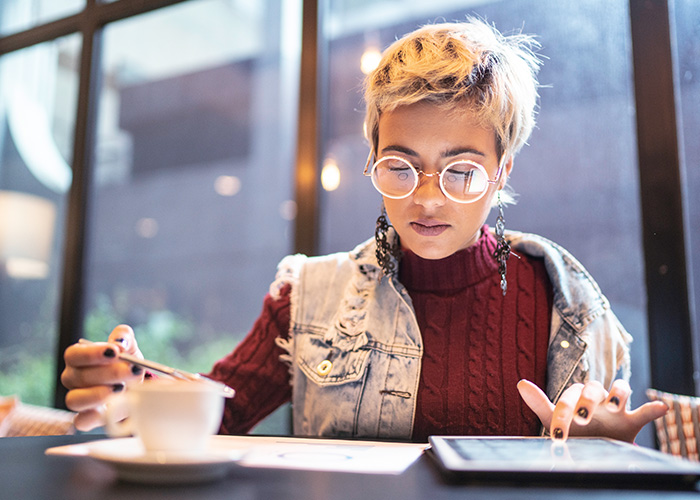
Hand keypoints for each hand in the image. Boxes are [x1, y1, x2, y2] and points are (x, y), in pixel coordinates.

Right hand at [61, 325, 144, 430]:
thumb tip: (120, 342)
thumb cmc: (125, 363)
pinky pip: (81, 421)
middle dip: (109, 373)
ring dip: (99, 394)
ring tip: (122, 388)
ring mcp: (78, 399)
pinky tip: (112, 408)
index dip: (92, 354)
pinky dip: (95, 417)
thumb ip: (124, 336)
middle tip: (132, 370)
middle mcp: (73, 379)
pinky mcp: (87, 418)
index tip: (115, 352)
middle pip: (79, 377)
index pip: (74, 355)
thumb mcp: (128, 346)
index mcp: (78, 358)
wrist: (136, 385)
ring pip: (74, 400)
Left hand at [517, 379, 667, 442]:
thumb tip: (520, 382)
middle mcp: (597, 397)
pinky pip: (645, 411)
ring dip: (618, 393)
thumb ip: (539, 402)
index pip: (571, 394)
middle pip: (595, 386)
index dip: (563, 411)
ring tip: (613, 405)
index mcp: (578, 395)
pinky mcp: (632, 421)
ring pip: (621, 389)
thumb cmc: (571, 429)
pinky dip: (653, 408)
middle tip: (583, 418)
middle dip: (589, 399)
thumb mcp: (554, 417)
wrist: (591, 447)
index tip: (557, 433)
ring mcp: (616, 409)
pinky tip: (660, 407)